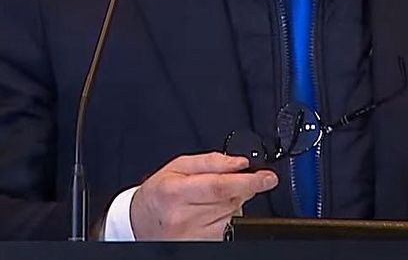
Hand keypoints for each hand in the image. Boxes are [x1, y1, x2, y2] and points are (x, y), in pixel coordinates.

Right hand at [130, 152, 278, 239]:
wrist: (139, 223)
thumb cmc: (159, 193)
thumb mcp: (178, 166)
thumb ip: (211, 161)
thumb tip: (240, 161)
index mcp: (175, 191)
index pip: (220, 186)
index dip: (249, 181)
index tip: (268, 177)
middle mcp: (183, 217)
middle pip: (231, 200)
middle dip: (243, 188)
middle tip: (237, 181)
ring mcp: (192, 236)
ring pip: (233, 215)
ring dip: (234, 204)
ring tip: (213, 200)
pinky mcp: (201, 246)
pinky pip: (228, 230)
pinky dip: (228, 219)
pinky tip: (213, 214)